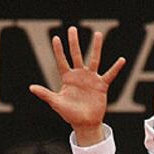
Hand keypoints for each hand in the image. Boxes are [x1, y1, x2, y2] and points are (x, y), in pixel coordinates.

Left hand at [29, 26, 125, 145]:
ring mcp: (91, 79)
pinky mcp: (101, 86)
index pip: (62, 61)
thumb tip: (31, 87)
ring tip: (98, 34)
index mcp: (67, 78)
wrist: (85, 124)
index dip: (58, 50)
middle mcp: (79, 75)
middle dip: (74, 42)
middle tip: (72, 29)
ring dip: (96, 47)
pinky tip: (122, 60)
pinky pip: (110, 75)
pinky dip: (116, 68)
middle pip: (76, 55)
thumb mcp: (57, 103)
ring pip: (94, 60)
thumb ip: (45, 94)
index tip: (56, 38)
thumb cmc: (70, 114)